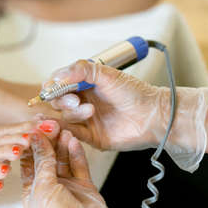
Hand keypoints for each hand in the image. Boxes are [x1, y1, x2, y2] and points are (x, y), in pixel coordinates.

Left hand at [21, 130, 141, 207]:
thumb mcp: (43, 186)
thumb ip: (42, 161)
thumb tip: (37, 139)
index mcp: (31, 190)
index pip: (28, 162)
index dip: (31, 145)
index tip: (32, 128)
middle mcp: (48, 186)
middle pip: (47, 158)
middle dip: (48, 141)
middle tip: (49, 124)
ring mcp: (66, 185)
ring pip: (63, 159)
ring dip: (62, 144)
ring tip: (63, 129)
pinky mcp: (83, 185)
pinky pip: (79, 165)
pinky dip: (76, 152)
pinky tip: (73, 141)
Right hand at [45, 60, 207, 171]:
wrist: (153, 116)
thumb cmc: (136, 93)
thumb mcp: (107, 74)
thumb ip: (81, 70)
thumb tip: (57, 75)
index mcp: (84, 85)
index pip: (57, 84)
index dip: (53, 86)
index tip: (54, 87)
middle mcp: (82, 101)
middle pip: (56, 102)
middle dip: (62, 100)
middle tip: (75, 100)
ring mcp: (85, 120)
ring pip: (64, 117)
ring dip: (74, 113)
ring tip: (91, 111)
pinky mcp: (89, 137)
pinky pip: (71, 134)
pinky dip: (69, 130)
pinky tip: (78, 124)